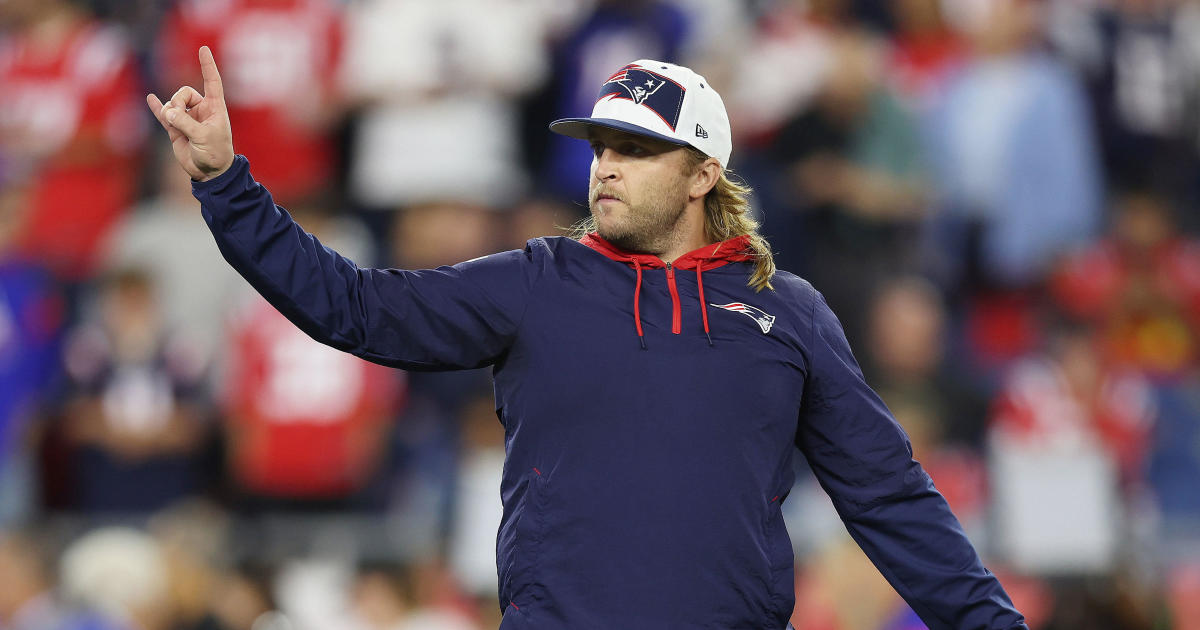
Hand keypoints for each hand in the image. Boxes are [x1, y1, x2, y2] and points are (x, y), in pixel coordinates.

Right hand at [146, 46, 233, 180]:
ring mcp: (188, 118)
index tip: (203, 48)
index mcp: (215, 108)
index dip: (207, 65)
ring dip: (169, 112)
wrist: (209, 172)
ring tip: (173, 126)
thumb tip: (167, 112)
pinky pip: (164, 114)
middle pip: (184, 92)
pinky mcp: (176, 129)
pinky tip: (150, 98)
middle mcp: (202, 110)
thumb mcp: (204, 137)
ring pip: (172, 104)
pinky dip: (157, 107)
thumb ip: (185, 123)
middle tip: (176, 117)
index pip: (212, 81)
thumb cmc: (215, 154)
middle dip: (177, 101)